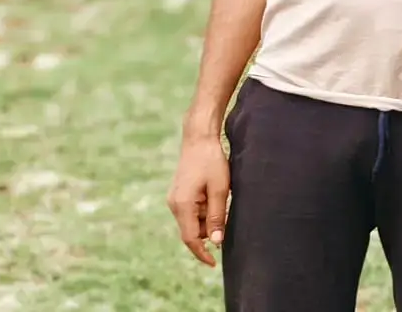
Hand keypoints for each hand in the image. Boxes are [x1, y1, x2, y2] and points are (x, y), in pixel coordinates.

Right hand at [167, 133, 229, 266]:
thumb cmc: (211, 161)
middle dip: (209, 231)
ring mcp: (175, 199)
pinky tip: (215, 195)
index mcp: (182, 205)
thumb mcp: (220, 189)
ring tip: (222, 198)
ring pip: (193, 220)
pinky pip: (192, 211)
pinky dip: (204, 211)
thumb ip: (217, 216)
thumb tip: (217, 241)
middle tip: (226, 218)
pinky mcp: (179, 194)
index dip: (202, 253)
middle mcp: (174, 205)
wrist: (199, 138)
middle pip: (192, 231)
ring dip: (208, 218)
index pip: (190, 239)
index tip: (213, 263)